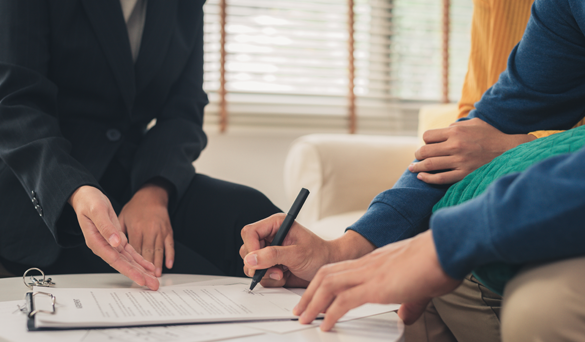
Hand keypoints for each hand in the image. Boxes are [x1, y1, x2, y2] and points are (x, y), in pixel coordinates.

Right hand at [69, 186, 158, 289]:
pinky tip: (148, 267)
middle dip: (139, 275)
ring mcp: (111, 245)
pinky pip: (130, 253)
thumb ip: (106, 228)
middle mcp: (104, 247)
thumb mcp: (97, 211)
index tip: (141, 278)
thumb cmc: (89, 202)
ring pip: (128, 261)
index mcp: (96, 242)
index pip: (115, 260)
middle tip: (153, 285)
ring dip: (142, 271)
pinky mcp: (117, 240)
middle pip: (123, 265)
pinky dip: (140, 260)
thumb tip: (115, 242)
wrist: (86, 197)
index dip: (129, 270)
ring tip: (154, 280)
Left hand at [119, 182, 173, 276]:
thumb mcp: (122, 216)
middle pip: (147, 253)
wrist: (152, 195)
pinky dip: (169, 256)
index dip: (133, 263)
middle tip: (147, 280)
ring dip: (157, 264)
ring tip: (156, 276)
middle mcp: (149, 230)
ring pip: (158, 251)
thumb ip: (117, 231)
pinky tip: (167, 265)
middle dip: (146, 269)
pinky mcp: (167, 231)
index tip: (133, 273)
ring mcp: (160, 231)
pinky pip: (169, 245)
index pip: (133, 250)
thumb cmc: (135, 207)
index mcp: (136, 228)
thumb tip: (115, 245)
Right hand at [240, 214, 374, 287]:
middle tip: (276, 271)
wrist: (329, 267)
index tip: (257, 261)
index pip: (250, 232)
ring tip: (283, 273)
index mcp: (276, 225)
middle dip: (259, 264)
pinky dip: (271, 280)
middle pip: (246, 250)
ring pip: (251, 265)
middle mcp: (269, 237)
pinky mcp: (270, 265)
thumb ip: (273, 255)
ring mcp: (268, 252)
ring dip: (265, 273)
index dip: (250, 247)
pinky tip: (285, 276)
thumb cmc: (319, 254)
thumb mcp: (297, 254)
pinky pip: (260, 275)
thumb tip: (250, 259)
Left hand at [294, 231, 461, 330]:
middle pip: (327, 274)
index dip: (324, 283)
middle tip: (300, 309)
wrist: (447, 247)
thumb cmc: (438, 260)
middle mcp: (367, 264)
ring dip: (313, 302)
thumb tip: (406, 315)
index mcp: (375, 262)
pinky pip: (344, 301)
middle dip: (310, 292)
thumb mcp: (419, 286)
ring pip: (328, 284)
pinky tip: (326, 326)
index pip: (341, 269)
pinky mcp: (376, 286)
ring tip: (305, 318)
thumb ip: (409, 300)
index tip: (316, 296)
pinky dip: (331, 314)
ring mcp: (370, 273)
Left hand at [410, 118, 535, 183]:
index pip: (427, 136)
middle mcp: (455, 146)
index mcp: (456, 131)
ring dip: (417, 167)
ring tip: (413, 168)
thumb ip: (456, 125)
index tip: (427, 145)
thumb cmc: (491, 135)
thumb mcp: (474, 123)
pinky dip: (427, 178)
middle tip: (417, 157)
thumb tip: (442, 130)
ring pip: (429, 165)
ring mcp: (459, 161)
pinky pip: (440, 178)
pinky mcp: (464, 174)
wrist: (509, 150)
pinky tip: (421, 177)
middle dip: (418, 155)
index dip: (425, 141)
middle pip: (425, 151)